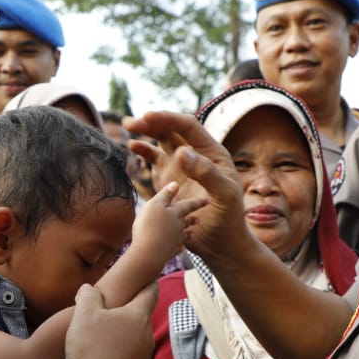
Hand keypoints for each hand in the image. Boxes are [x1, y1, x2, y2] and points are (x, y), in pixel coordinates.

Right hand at [60, 282, 158, 358]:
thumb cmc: (91, 350)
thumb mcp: (83, 315)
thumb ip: (88, 296)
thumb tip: (89, 288)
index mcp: (138, 315)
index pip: (150, 292)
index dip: (148, 283)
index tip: (148, 277)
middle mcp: (146, 334)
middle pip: (141, 314)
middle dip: (129, 309)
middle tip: (111, 306)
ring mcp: (143, 355)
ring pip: (136, 335)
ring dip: (123, 330)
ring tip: (103, 332)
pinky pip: (130, 352)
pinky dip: (120, 349)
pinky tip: (103, 353)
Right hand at [126, 112, 248, 263]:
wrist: (220, 241)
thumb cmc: (229, 218)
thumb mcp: (224, 194)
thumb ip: (205, 172)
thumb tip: (181, 151)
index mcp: (212, 152)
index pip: (188, 127)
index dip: (168, 119)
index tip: (148, 117)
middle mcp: (196, 154)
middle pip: (172, 130)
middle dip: (152, 123)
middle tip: (130, 123)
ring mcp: (181, 166)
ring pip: (161, 142)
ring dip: (146, 132)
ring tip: (128, 127)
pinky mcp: (170, 179)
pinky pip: (155, 160)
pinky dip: (144, 152)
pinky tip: (133, 147)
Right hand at [128, 181, 208, 273]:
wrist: (148, 253)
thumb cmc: (149, 226)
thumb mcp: (155, 205)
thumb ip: (166, 195)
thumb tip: (175, 183)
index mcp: (174, 214)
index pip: (188, 205)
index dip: (198, 202)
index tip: (209, 200)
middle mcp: (176, 227)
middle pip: (186, 222)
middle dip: (192, 219)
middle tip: (199, 219)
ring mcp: (173, 242)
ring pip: (182, 236)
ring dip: (187, 234)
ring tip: (192, 234)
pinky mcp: (167, 254)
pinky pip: (175, 250)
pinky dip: (179, 248)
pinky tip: (181, 248)